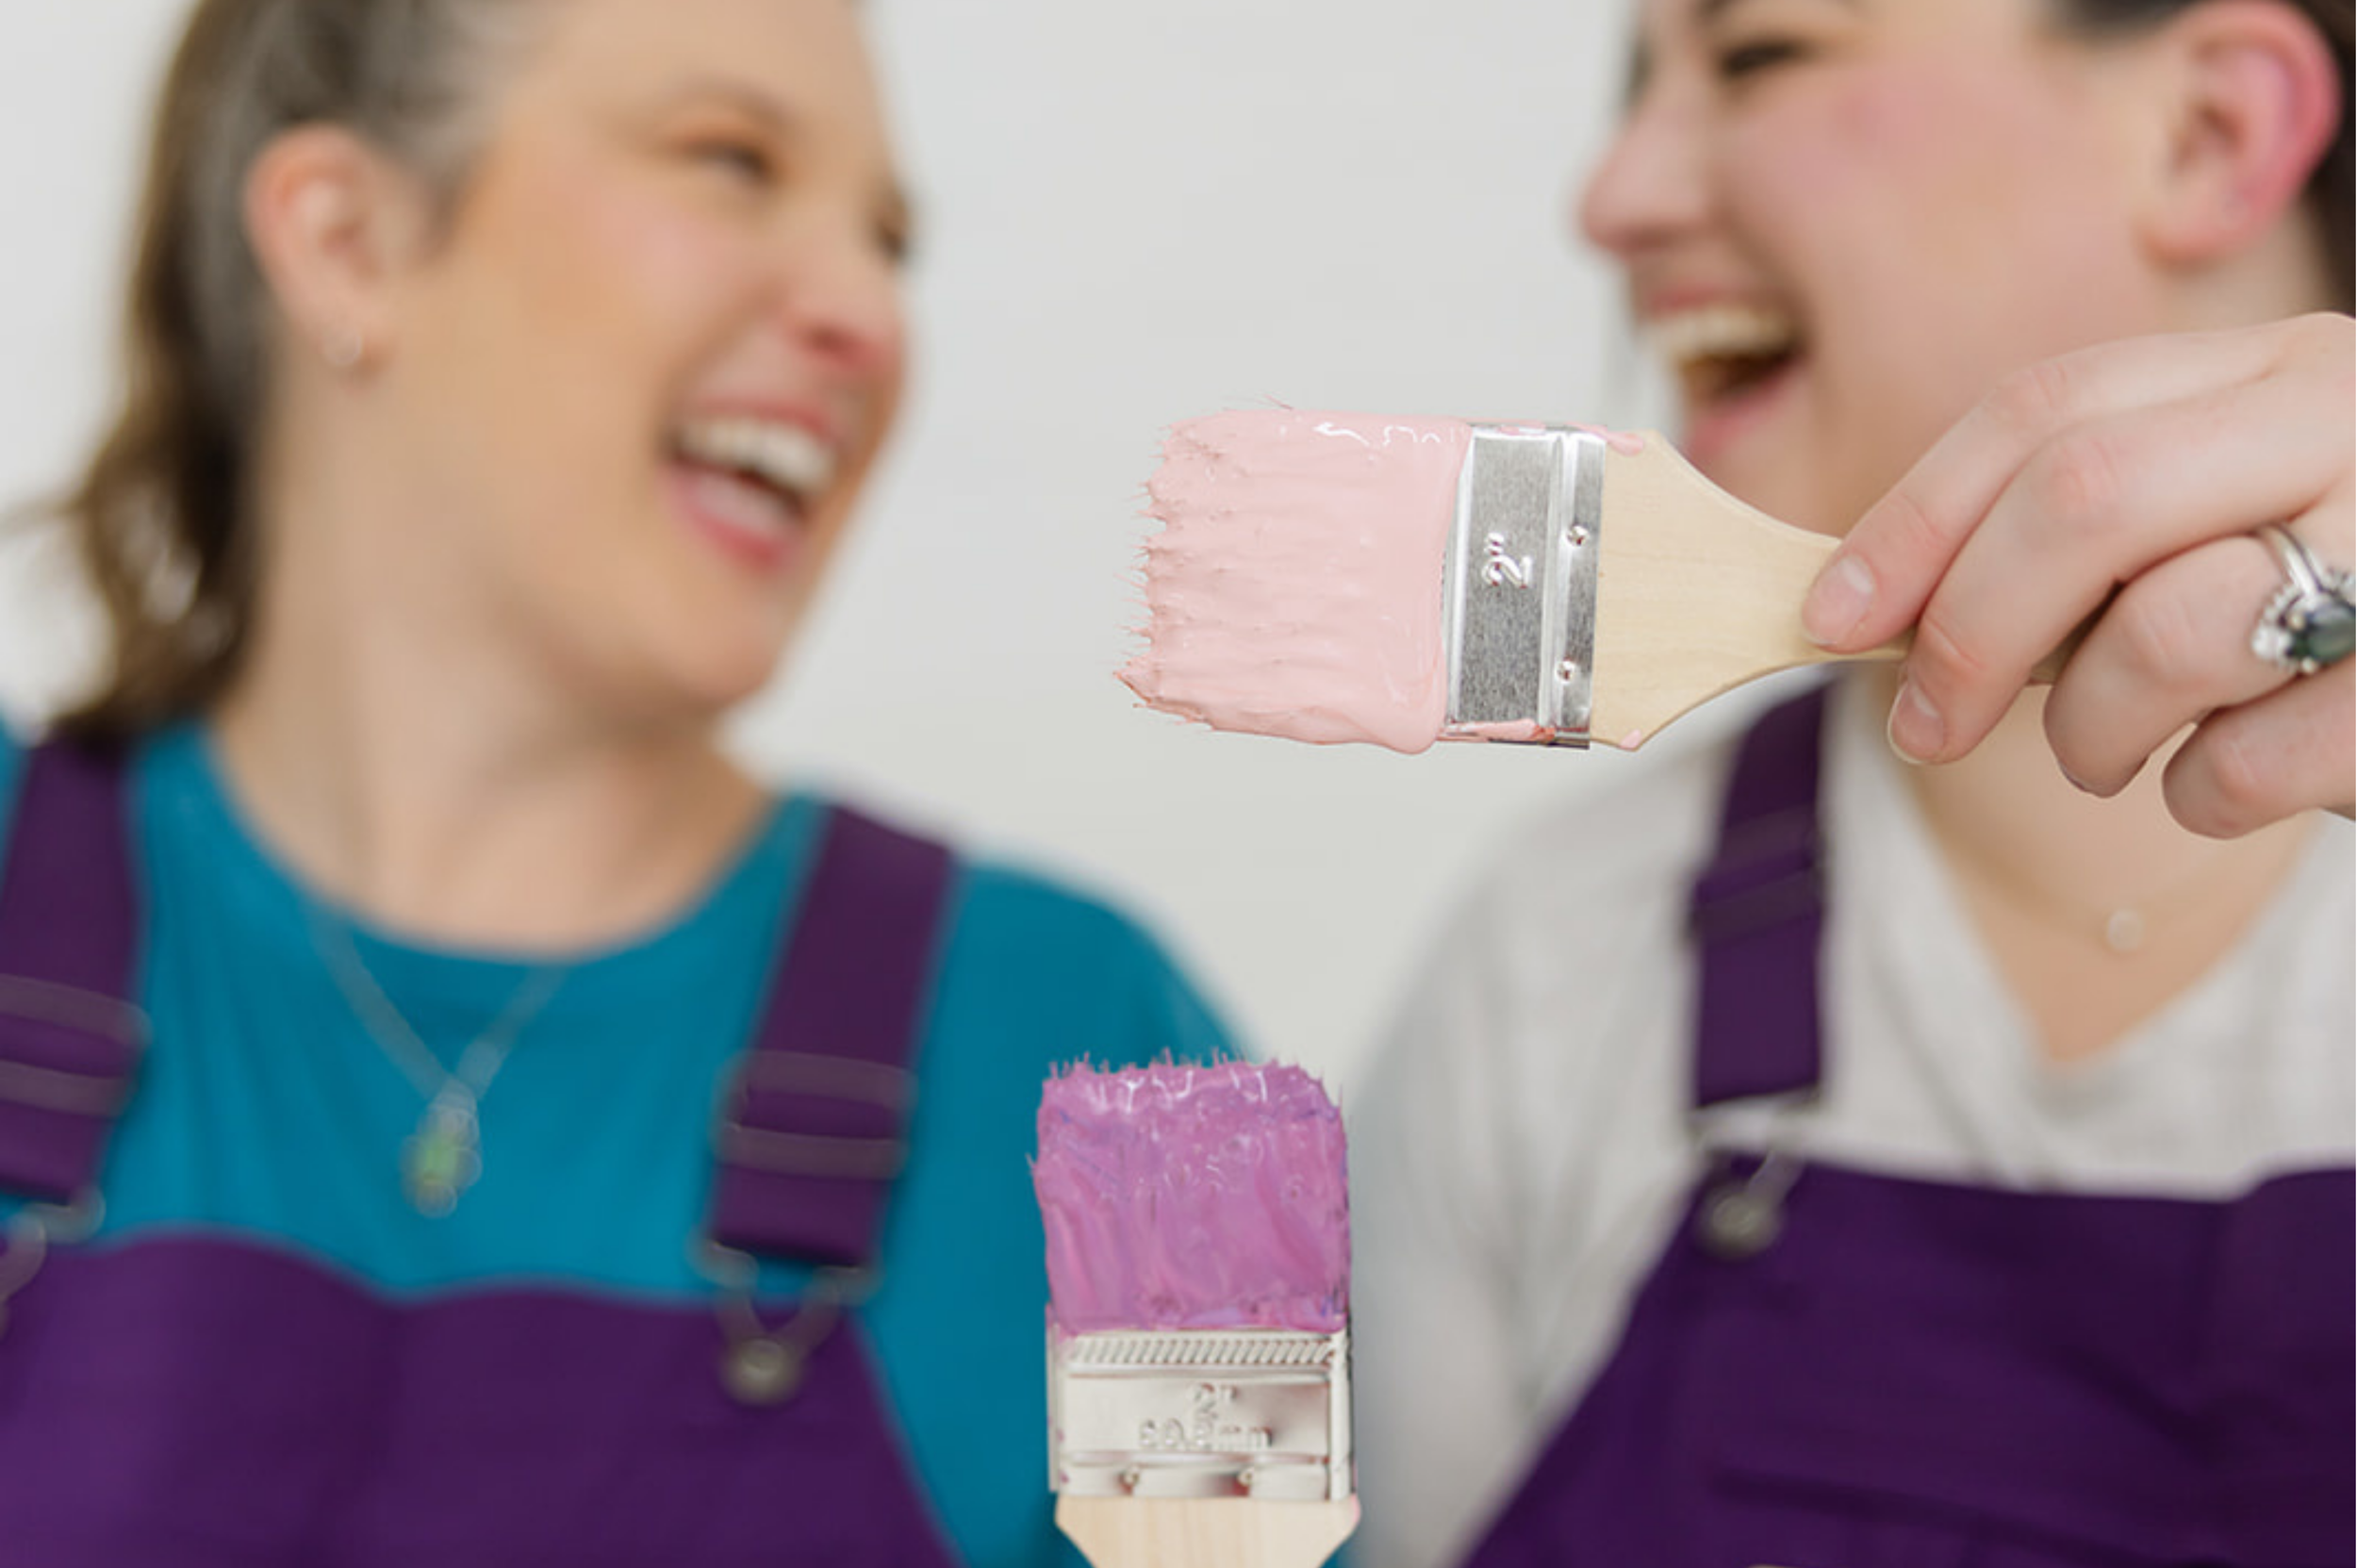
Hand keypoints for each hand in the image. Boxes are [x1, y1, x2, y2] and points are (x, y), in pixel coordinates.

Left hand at [1802, 313, 2354, 837]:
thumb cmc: (2328, 601)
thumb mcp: (2218, 519)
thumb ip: (2083, 531)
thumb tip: (1866, 603)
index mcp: (2276, 368)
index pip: (2047, 410)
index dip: (1913, 518)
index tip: (1827, 616)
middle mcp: (2349, 419)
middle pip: (2084, 498)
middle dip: (1965, 629)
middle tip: (1921, 726)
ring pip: (2165, 630)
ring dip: (2086, 728)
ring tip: (2106, 750)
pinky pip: (2255, 760)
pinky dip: (2202, 796)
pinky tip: (2227, 780)